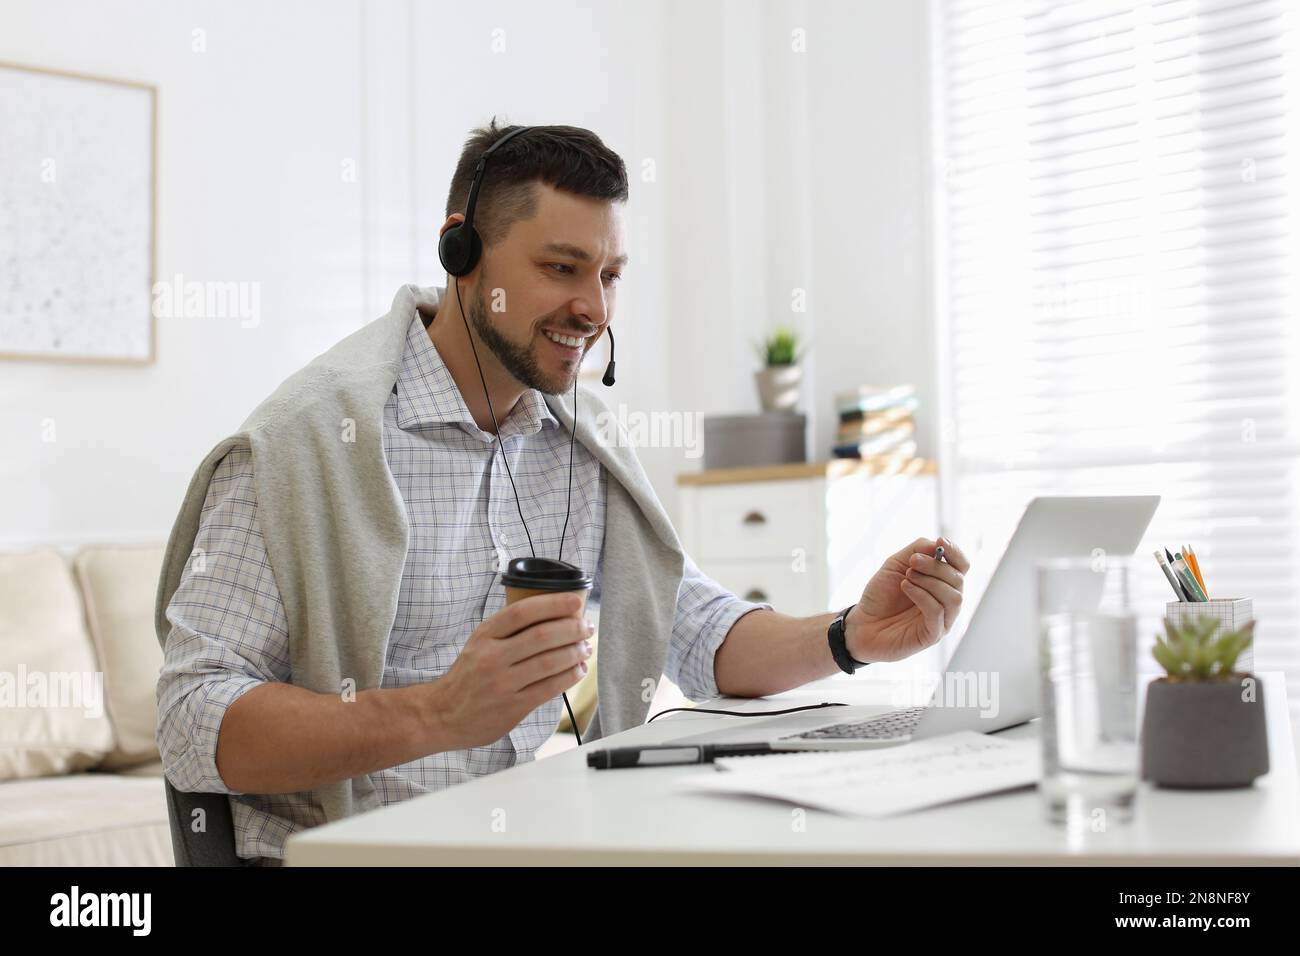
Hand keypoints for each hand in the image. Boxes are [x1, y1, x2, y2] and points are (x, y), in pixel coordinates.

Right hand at [432, 591, 593, 749]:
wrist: (442, 714)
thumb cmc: (468, 675)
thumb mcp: (479, 643)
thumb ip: (508, 630)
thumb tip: (552, 614)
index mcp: (485, 635)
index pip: (522, 612)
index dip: (553, 604)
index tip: (575, 602)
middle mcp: (492, 657)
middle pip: (541, 636)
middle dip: (571, 629)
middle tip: (587, 627)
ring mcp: (503, 683)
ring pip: (549, 662)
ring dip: (574, 652)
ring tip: (586, 648)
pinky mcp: (513, 707)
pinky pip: (549, 688)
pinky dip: (569, 676)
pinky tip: (579, 670)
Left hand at [844, 536, 968, 663]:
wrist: (863, 622)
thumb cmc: (881, 594)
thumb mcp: (896, 564)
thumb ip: (918, 550)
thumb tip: (938, 545)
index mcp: (942, 583)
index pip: (961, 566)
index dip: (955, 553)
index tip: (940, 542)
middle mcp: (946, 601)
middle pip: (958, 580)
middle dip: (935, 566)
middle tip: (913, 562)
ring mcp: (942, 620)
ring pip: (954, 597)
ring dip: (930, 581)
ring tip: (907, 577)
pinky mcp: (932, 635)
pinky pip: (938, 612)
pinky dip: (922, 595)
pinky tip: (906, 587)